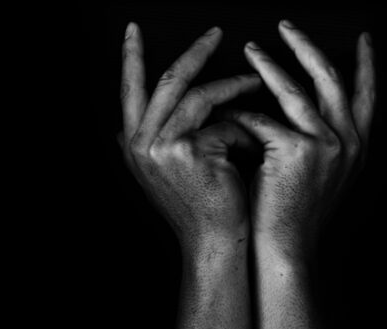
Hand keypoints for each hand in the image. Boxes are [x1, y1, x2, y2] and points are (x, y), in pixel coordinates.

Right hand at [120, 23, 260, 250]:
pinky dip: (243, 126)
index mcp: (133, 146)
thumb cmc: (201, 206)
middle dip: (194, 52)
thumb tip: (141, 120)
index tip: (133, 29)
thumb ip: (157, 142)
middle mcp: (139, 145)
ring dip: (232, 85)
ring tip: (256, 80)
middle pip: (165, 81)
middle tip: (217, 31)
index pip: (129, 91)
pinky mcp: (186, 150)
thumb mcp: (167, 172)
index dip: (131, 59)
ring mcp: (159, 147)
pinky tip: (257, 141)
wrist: (214, 241)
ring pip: (198, 95)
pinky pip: (223, 119)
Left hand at [225, 21, 374, 261]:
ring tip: (250, 48)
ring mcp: (327, 145)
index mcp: (357, 146)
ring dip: (270, 64)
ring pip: (297, 89)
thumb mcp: (314, 175)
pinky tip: (224, 108)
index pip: (365, 94)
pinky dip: (241, 112)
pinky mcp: (298, 152)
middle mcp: (350, 141)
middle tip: (287, 24)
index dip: (365, 64)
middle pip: (332, 77)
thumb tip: (293, 110)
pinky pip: (263, 118)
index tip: (363, 38)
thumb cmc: (288, 215)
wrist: (284, 250)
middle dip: (308, 46)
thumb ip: (314, 143)